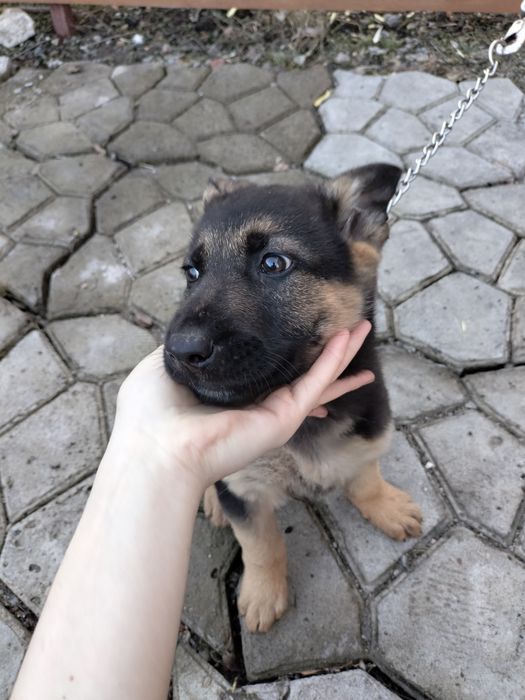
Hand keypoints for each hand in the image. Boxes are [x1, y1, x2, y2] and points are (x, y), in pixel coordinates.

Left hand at [111, 321, 373, 490]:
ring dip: (341, 351)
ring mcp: (273, 412)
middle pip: (301, 371)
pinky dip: (333, 360)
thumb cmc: (152, 414)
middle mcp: (257, 404)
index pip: (268, 369)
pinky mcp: (283, 417)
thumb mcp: (165, 366)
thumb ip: (190, 349)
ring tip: (362, 329)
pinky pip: (314, 382)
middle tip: (348, 328)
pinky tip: (348, 338)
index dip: (287, 351)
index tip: (300, 332)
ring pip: (317, 376)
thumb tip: (197, 333)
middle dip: (325, 351)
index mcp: (231, 392)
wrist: (157, 448)